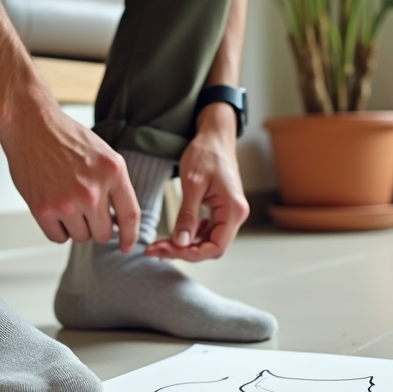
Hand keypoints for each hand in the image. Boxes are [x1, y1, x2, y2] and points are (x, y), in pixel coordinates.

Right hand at [0, 88, 140, 252]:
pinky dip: (56, 229)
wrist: (30, 125)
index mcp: (113, 171)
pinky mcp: (44, 209)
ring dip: (75, 226)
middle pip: (103, 234)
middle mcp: (92, 189)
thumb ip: (113, 185)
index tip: (126, 246)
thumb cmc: (64, 137)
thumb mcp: (103, 154)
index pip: (130, 215)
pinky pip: (58, 238)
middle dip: (96, 226)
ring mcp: (67, 202)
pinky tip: (53, 208)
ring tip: (65, 201)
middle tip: (84, 210)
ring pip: (80, 237)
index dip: (130, 236)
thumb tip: (119, 220)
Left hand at [145, 103, 248, 261]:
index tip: (164, 250)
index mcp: (233, 210)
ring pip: (209, 241)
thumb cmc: (207, 153)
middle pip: (211, 247)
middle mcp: (236, 214)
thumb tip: (181, 242)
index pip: (215, 247)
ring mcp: (230, 213)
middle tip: (156, 249)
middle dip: (183, 251)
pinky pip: (209, 231)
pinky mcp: (222, 210)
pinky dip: (192, 235)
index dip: (189, 254)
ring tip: (161, 243)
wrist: (215, 136)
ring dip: (186, 245)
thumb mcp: (193, 184)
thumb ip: (187, 215)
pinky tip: (178, 233)